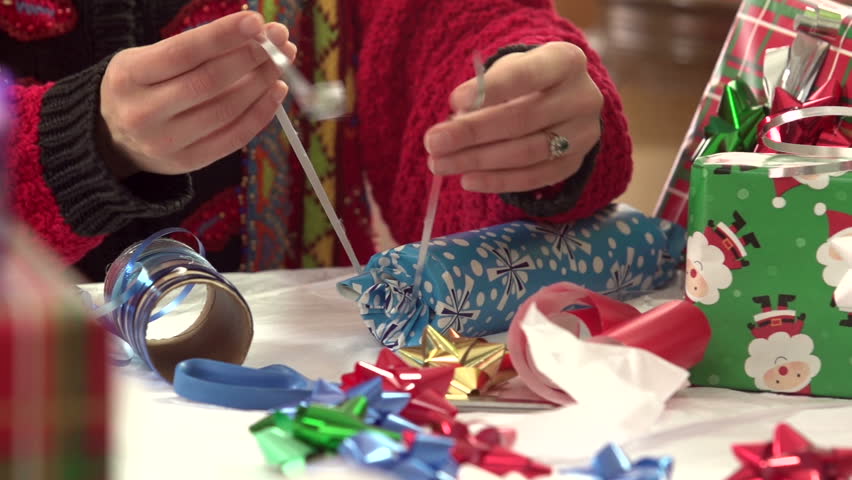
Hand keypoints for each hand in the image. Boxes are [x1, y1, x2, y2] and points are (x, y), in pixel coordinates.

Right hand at [99, 11, 295, 177]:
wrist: (115, 138)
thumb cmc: (143, 87)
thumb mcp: (150, 59)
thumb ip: (197, 49)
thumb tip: (257, 35)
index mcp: (130, 75)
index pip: (184, 52)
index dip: (223, 36)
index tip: (256, 22)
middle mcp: (144, 112)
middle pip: (210, 82)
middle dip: (251, 58)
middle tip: (279, 41)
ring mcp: (165, 142)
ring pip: (226, 110)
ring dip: (261, 83)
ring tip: (280, 63)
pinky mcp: (187, 162)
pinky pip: (234, 137)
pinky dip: (260, 113)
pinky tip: (275, 91)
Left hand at [424, 42, 602, 192]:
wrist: (559, 100)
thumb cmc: (523, 82)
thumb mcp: (506, 73)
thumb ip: (485, 93)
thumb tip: (455, 124)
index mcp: (565, 61)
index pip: (527, 75)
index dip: (490, 90)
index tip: (453, 102)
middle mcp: (582, 97)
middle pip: (523, 119)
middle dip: (472, 133)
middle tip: (434, 142)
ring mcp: (583, 134)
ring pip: (527, 153)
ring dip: (478, 161)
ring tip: (441, 164)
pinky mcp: (574, 164)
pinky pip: (534, 178)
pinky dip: (497, 181)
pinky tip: (467, 179)